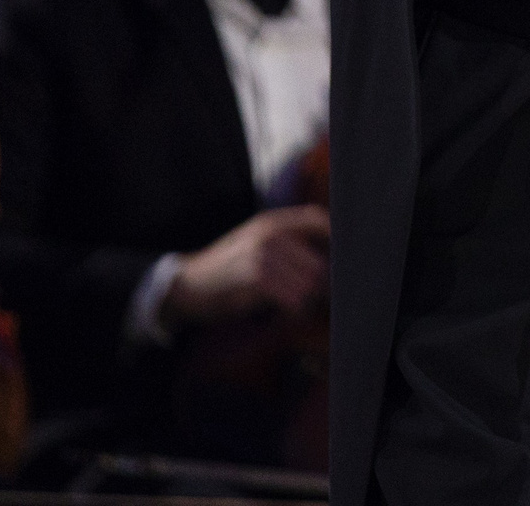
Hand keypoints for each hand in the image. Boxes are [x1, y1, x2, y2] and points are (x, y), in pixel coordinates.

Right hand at [163, 205, 329, 327]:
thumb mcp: (254, 242)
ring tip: (304, 305)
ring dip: (310, 299)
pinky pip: (292, 298)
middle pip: (319, 260)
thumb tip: (326, 256)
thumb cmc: (226, 267)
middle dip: (325, 282)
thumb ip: (286, 242)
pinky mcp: (256, 277)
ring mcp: (263, 253)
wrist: (187, 284)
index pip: (318, 219)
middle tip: (326, 296)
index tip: (343, 258)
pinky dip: (294, 309)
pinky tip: (287, 310)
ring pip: (309, 282)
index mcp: (272, 221)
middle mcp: (270, 233)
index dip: (335, 238)